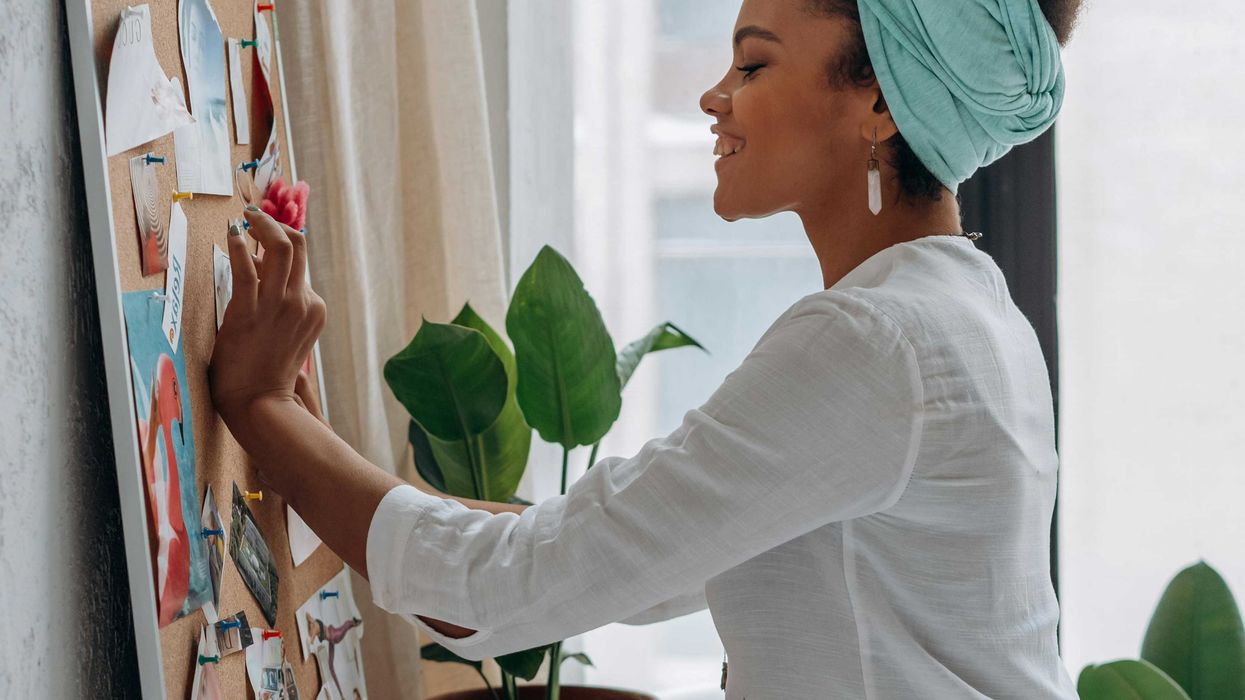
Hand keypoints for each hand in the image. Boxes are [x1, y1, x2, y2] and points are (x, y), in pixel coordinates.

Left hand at [209, 207, 325, 428]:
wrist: (260, 403)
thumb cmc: (266, 375)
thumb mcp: (285, 336)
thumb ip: (278, 305)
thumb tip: (259, 269)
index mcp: (314, 309)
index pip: (300, 265)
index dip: (277, 248)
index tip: (259, 239)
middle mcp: (303, 302)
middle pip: (298, 246)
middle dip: (275, 224)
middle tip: (254, 216)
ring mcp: (280, 306)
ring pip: (281, 248)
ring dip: (261, 226)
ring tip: (244, 219)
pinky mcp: (251, 312)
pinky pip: (247, 269)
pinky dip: (240, 247)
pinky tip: (231, 236)